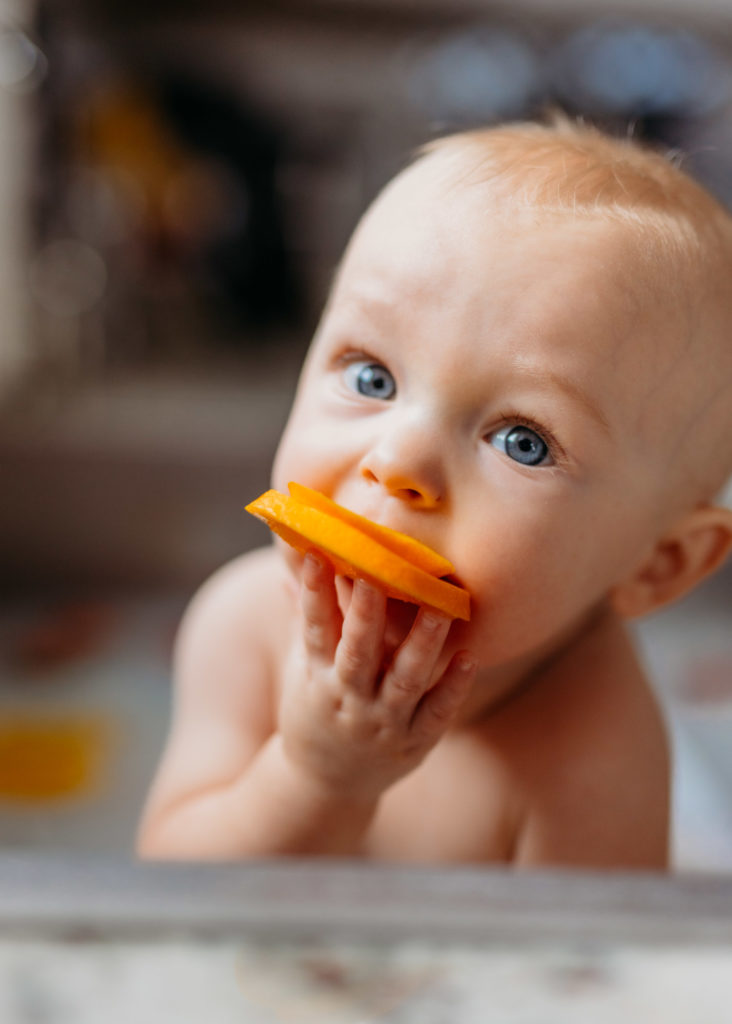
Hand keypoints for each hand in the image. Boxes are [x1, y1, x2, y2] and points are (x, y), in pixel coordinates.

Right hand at [279, 551, 476, 801]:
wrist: (325, 785)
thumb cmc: (315, 709)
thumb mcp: (302, 667)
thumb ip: (306, 616)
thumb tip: (299, 558)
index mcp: (317, 674)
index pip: (313, 627)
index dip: (313, 590)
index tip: (316, 552)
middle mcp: (348, 697)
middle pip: (358, 651)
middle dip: (367, 613)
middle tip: (381, 571)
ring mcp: (382, 722)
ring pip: (404, 680)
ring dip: (423, 643)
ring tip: (442, 608)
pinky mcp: (414, 742)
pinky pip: (436, 713)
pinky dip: (453, 688)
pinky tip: (469, 658)